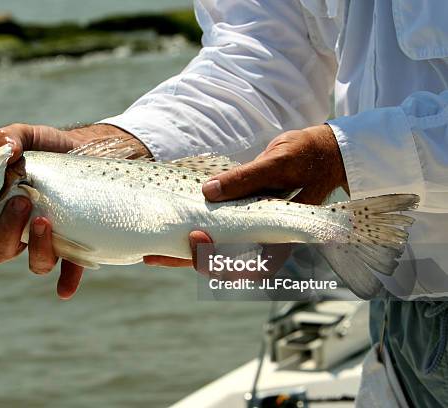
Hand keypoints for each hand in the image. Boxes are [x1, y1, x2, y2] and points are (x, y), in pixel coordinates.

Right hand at [0, 123, 147, 298]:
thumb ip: (11, 137)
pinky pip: (70, 270)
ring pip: (35, 263)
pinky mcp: (76, 245)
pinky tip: (65, 288)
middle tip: (21, 201)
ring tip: (45, 220)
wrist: (90, 153)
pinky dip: (66, 281)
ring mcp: (47, 241)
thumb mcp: (30, 136)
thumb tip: (3, 147)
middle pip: (0, 250)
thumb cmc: (51, 148)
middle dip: (6, 230)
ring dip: (36, 249)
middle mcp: (19, 231)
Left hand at [147, 124, 347, 270]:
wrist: (324, 153)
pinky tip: (168, 231)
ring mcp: (250, 230)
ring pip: (215, 251)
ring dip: (184, 254)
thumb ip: (247, 178)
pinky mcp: (240, 218)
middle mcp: (262, 238)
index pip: (243, 261)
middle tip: (153, 254)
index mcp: (278, 234)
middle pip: (221, 262)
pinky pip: (215, 232)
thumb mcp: (279, 161)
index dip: (215, 258)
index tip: (194, 238)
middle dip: (187, 259)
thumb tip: (207, 191)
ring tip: (151, 252)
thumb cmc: (307, 156)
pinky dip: (193, 235)